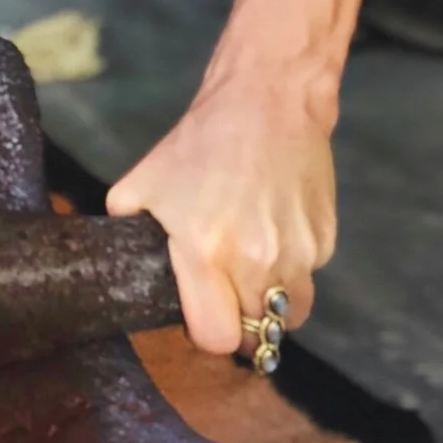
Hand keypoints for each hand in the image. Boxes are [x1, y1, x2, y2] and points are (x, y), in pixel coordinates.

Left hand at [105, 73, 335, 356]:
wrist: (267, 103)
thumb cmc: (201, 142)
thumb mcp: (145, 181)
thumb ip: (128, 225)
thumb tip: (118, 257)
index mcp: (206, 253)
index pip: (217, 338)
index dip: (209, 333)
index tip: (204, 315)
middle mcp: (256, 263)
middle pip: (257, 334)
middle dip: (241, 320)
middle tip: (228, 291)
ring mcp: (297, 255)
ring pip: (289, 313)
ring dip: (271, 301)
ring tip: (254, 265)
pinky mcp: (325, 242)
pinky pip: (308, 275)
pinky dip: (293, 266)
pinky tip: (275, 227)